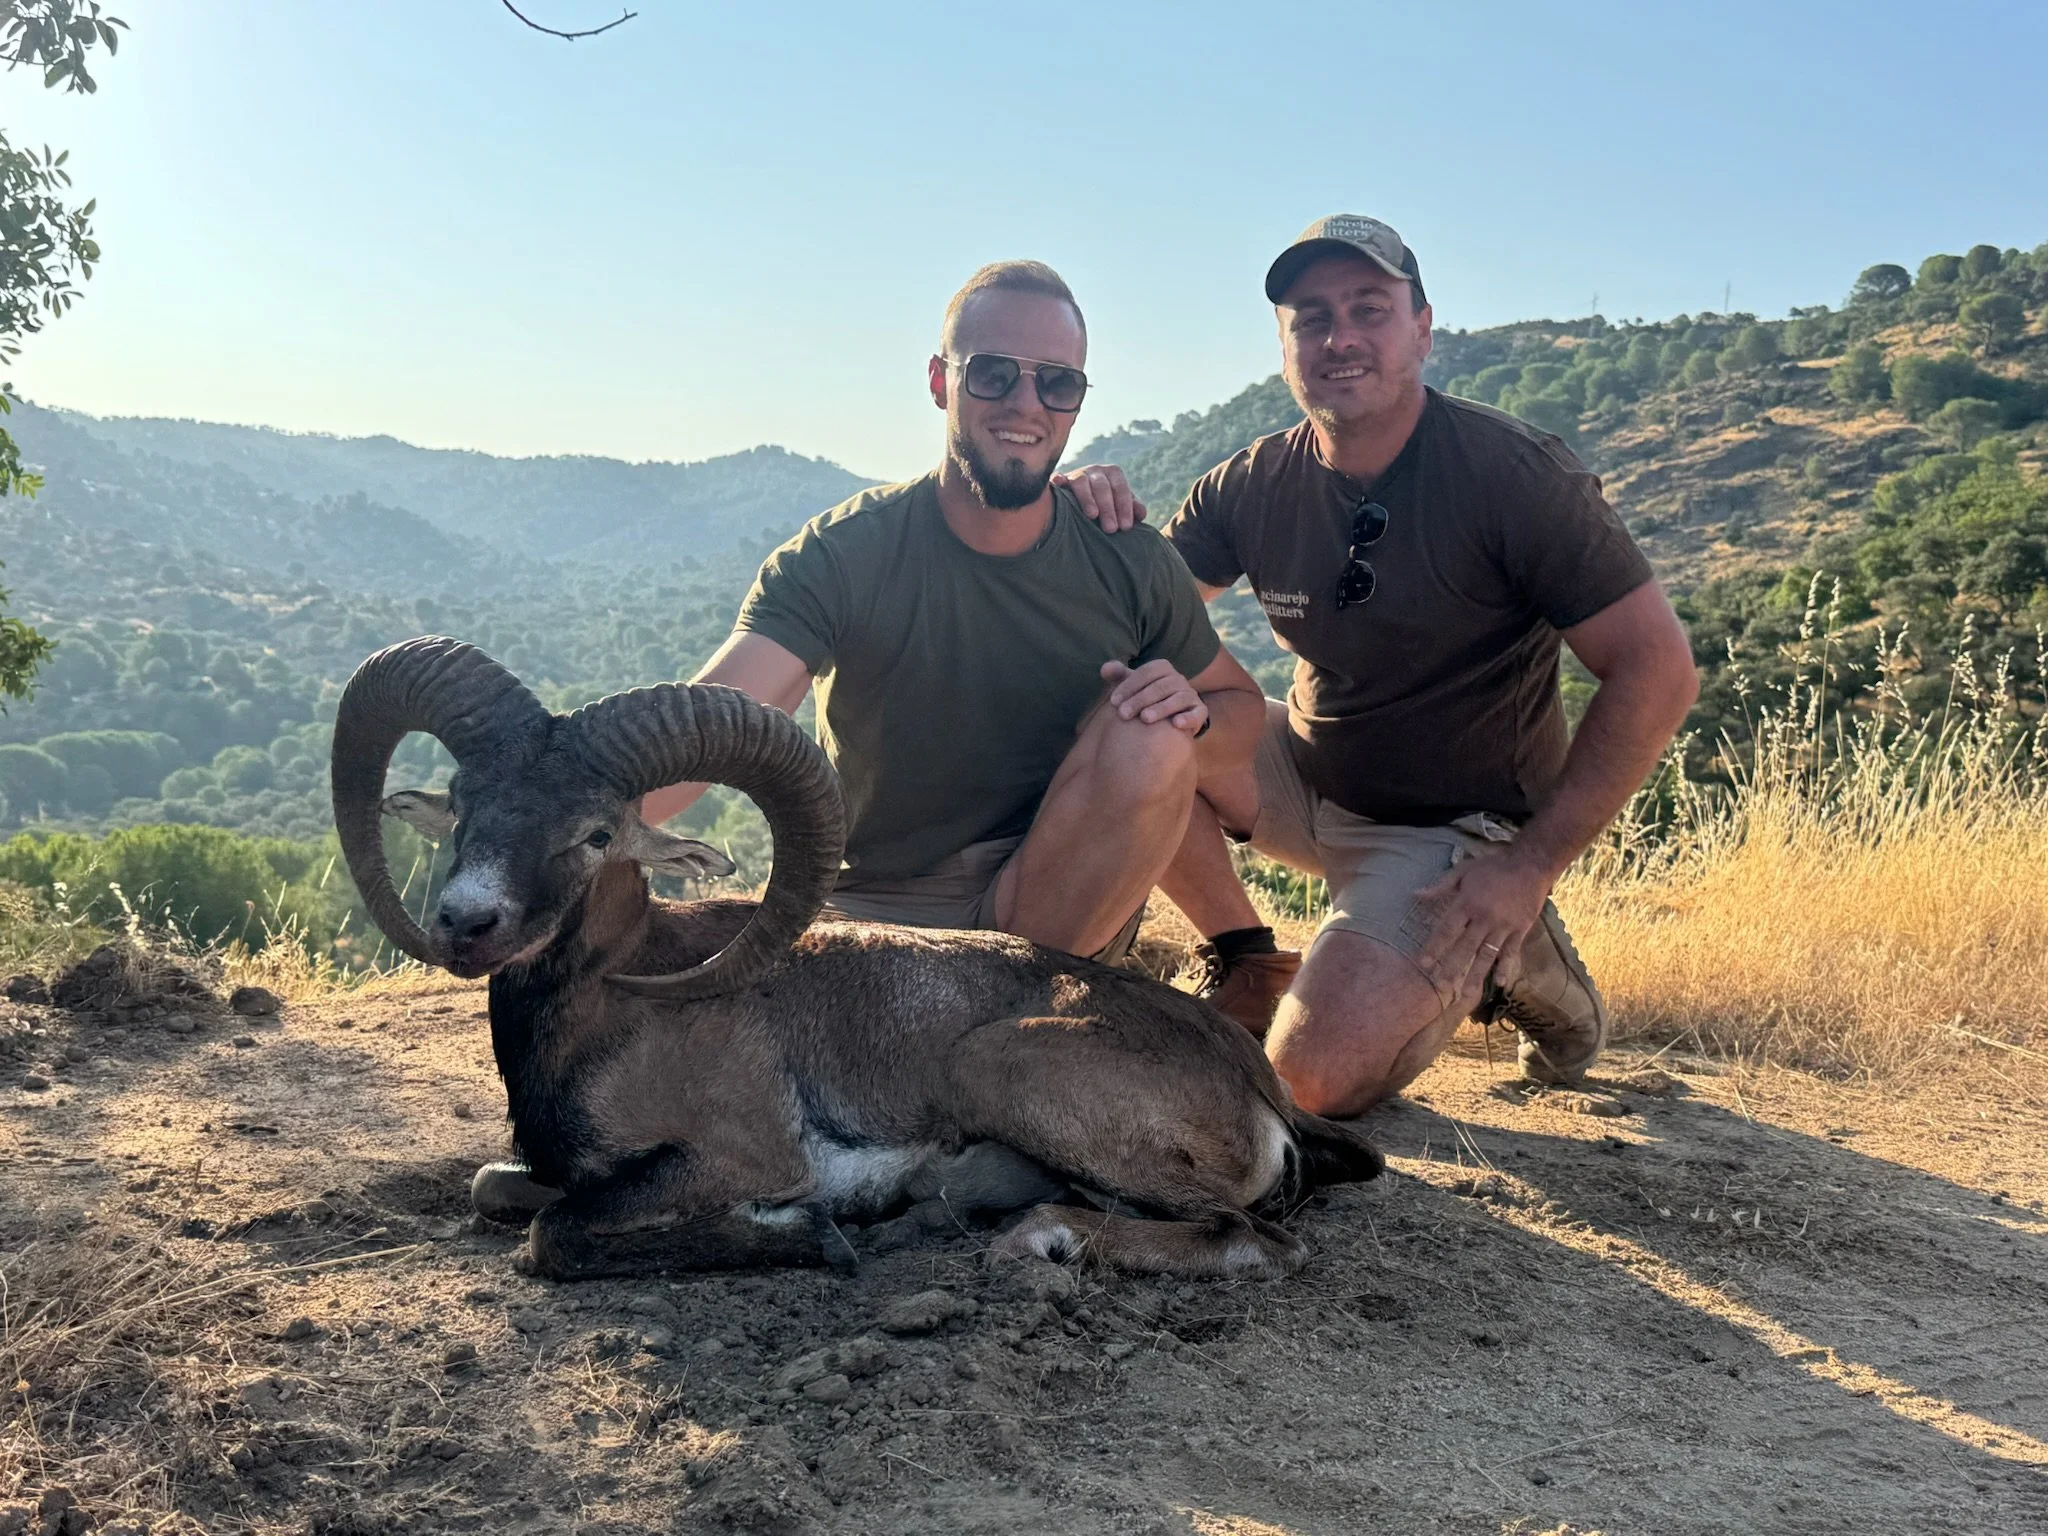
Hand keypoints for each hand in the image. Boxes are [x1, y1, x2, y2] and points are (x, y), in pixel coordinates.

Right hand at [1055, 464, 1146, 530]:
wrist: (1082, 500)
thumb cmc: (1107, 505)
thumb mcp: (1121, 505)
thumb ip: (1132, 509)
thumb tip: (1141, 514)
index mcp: (1113, 474)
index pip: (1121, 488)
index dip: (1124, 507)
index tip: (1126, 526)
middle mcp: (1095, 471)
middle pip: (1102, 487)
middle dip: (1108, 508)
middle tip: (1111, 529)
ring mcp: (1076, 474)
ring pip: (1081, 482)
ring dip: (1087, 498)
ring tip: (1092, 515)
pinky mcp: (1059, 480)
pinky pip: (1058, 479)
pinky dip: (1058, 480)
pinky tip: (1058, 484)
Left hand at [1101, 659, 1206, 733]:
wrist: (1170, 716)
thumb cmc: (1146, 698)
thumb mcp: (1132, 686)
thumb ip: (1118, 676)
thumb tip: (1105, 669)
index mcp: (1162, 669)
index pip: (1146, 672)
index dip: (1129, 685)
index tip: (1113, 701)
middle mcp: (1178, 679)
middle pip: (1160, 686)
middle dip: (1140, 699)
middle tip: (1122, 714)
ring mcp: (1190, 695)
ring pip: (1178, 698)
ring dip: (1161, 708)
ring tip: (1144, 719)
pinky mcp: (1200, 712)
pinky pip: (1197, 713)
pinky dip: (1188, 718)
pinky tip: (1176, 724)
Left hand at [1412, 851, 1555, 1009]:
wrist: (1530, 864)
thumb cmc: (1493, 867)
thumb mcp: (1463, 871)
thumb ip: (1440, 886)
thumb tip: (1415, 895)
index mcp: (1468, 903)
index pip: (1446, 930)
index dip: (1434, 948)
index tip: (1423, 964)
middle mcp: (1484, 917)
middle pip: (1465, 947)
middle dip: (1451, 967)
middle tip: (1440, 986)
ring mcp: (1504, 926)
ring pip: (1487, 954)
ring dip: (1476, 975)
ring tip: (1466, 993)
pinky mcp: (1520, 929)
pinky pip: (1511, 952)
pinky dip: (1506, 968)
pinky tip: (1500, 983)